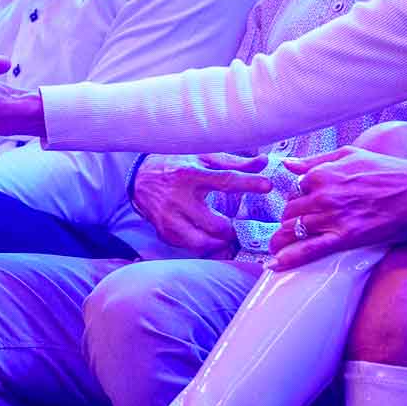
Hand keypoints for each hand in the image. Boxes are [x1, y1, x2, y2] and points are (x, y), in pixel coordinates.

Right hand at [132, 152, 272, 256]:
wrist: (139, 177)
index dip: (248, 184)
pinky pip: (189, 247)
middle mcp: (178, 197)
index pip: (225, 180)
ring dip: (217, 241)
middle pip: (215, 224)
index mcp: (190, 174)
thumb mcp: (203, 157)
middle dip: (230, 229)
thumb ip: (235, 162)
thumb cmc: (176, 165)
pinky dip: (202, 245)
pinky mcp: (164, 232)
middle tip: (235, 227)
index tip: (267, 186)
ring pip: (202, 242)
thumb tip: (263, 162)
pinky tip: (205, 237)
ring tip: (221, 235)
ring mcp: (169, 218)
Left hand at [269, 147, 406, 269]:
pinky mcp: (344, 238)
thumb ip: (315, 160)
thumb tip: (288, 165)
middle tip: (294, 225)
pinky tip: (274, 264)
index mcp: (321, 174)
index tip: (302, 204)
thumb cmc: (385, 170)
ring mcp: (331, 218)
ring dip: (283, 238)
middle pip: (290, 212)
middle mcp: (322, 196)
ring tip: (277, 245)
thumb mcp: (348, 155)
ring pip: (293, 230)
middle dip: (289, 219)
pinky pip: (309, 249)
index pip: (293, 190)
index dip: (296, 198)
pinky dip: (290, 258)